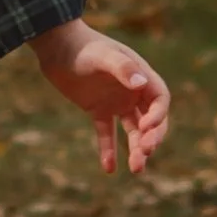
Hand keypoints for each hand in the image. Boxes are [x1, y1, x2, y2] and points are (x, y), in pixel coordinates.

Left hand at [31, 18, 169, 174]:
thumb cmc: (83, 46)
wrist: (56, 47)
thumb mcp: (103, 56)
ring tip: (136, 169)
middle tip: (145, 154)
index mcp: (141, 75)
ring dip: (136, 149)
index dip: (158, 116)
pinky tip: (108, 169)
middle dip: (151, 138)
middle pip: (151, 120)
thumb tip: (142, 84)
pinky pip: (107, 133)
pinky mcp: (98, 110)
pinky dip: (108, 150)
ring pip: (132, 130)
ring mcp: (116, 102)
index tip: (146, 128)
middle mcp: (132, 91)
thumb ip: (123, 68)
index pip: (160, 100)